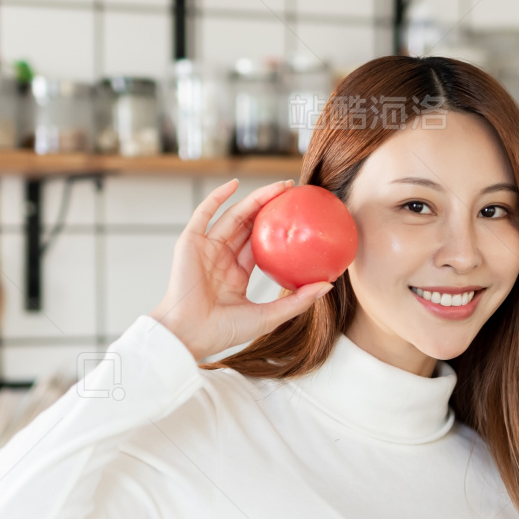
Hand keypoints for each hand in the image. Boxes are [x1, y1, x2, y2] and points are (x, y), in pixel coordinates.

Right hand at [149, 178, 332, 360]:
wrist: (190, 334)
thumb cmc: (224, 331)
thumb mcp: (269, 316)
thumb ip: (298, 301)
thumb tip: (328, 285)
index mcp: (236, 274)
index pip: (261, 244)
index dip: (279, 229)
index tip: (300, 216)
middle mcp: (221, 258)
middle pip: (249, 225)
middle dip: (270, 206)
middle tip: (294, 192)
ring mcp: (205, 248)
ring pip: (233, 215)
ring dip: (255, 198)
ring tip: (279, 186)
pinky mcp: (190, 242)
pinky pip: (204, 213)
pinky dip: (217, 196)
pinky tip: (235, 183)